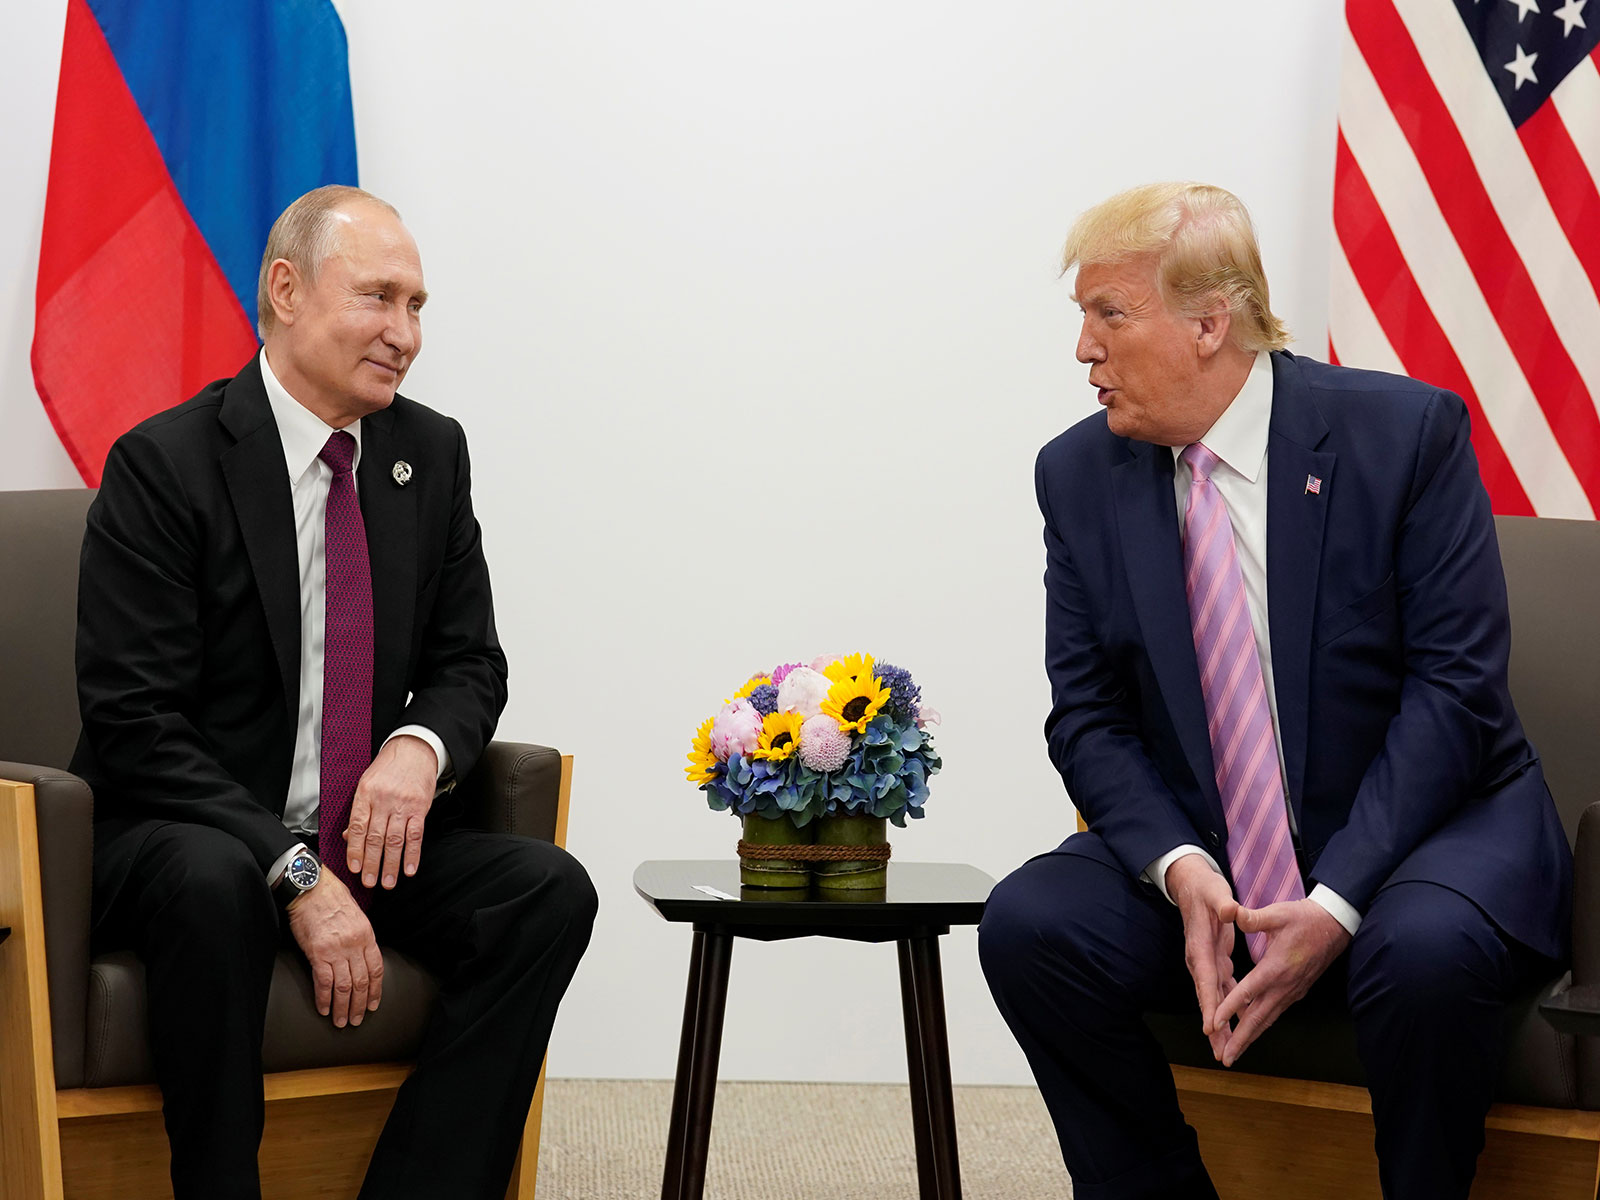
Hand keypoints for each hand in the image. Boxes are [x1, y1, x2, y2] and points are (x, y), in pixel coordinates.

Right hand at [286, 872, 383, 1026]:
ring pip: (344, 986)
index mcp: (367, 935)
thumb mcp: (356, 916)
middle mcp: (355, 944)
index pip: (376, 969)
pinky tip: (324, 1009)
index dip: (376, 990)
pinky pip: (323, 982)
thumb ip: (361, 938)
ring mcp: (337, 950)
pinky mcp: (318, 953)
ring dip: (343, 1007)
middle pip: (361, 982)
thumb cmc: (332, 900)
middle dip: (360, 1004)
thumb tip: (362, 958)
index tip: (374, 1004)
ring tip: (341, 1021)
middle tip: (357, 1020)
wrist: (311, 889)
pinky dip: (324, 998)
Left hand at [346, 734, 436, 889]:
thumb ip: (359, 811)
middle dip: (372, 863)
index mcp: (365, 793)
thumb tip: (348, 837)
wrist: (414, 750)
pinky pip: (416, 835)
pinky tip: (409, 868)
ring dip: (391, 864)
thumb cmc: (389, 768)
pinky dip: (413, 854)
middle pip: (376, 837)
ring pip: (395, 840)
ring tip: (387, 882)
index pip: (358, 826)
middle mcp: (383, 799)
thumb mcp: (367, 784)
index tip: (355, 868)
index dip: (355, 850)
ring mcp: (403, 804)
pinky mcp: (420, 808)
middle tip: (369, 882)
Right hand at [1166, 853, 1238, 1061]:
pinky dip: (1227, 1009)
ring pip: (1214, 999)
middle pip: (1207, 997)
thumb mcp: (1215, 891)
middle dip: (1214, 1026)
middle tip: (1220, 1052)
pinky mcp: (1214, 961)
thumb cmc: (1205, 888)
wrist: (1192, 885)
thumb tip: (1230, 910)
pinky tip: (1237, 1025)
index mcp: (1201, 945)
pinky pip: (1221, 990)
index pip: (1205, 978)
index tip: (1211, 1026)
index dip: (1209, 1003)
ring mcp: (1206, 962)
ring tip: (1226, 1050)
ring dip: (1220, 1024)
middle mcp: (1200, 959)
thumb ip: (1223, 903)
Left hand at [1210, 898, 1350, 1066]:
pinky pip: (1275, 1012)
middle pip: (1258, 1018)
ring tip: (1233, 1053)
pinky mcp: (1296, 991)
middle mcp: (1284, 985)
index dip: (1229, 1008)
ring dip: (1250, 1037)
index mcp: (1276, 967)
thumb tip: (1231, 912)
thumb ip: (1253, 917)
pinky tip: (1251, 1030)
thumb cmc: (1305, 918)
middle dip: (1240, 1040)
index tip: (1214, 1024)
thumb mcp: (1277, 914)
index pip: (1248, 992)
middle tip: (1224, 1058)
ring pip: (1267, 1019)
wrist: (1335, 925)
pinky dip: (1261, 1024)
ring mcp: (1292, 991)